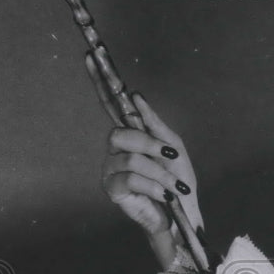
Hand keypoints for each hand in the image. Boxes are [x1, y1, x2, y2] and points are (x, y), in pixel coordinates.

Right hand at [101, 93, 203, 268]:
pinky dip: (154, 186)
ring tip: (174, 188)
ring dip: (159, 172)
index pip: (111, 105)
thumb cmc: (178, 183)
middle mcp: (116, 150)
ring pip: (130, 158)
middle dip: (150, 145)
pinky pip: (130, 178)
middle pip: (120, 134)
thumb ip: (154, 123)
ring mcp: (111, 170)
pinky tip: (164, 196)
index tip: (90, 57)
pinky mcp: (112, 190)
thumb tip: (135, 96)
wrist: (183, 216)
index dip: (100, 83)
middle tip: (170, 157)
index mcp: (131, 136)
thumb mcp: (173, 148)